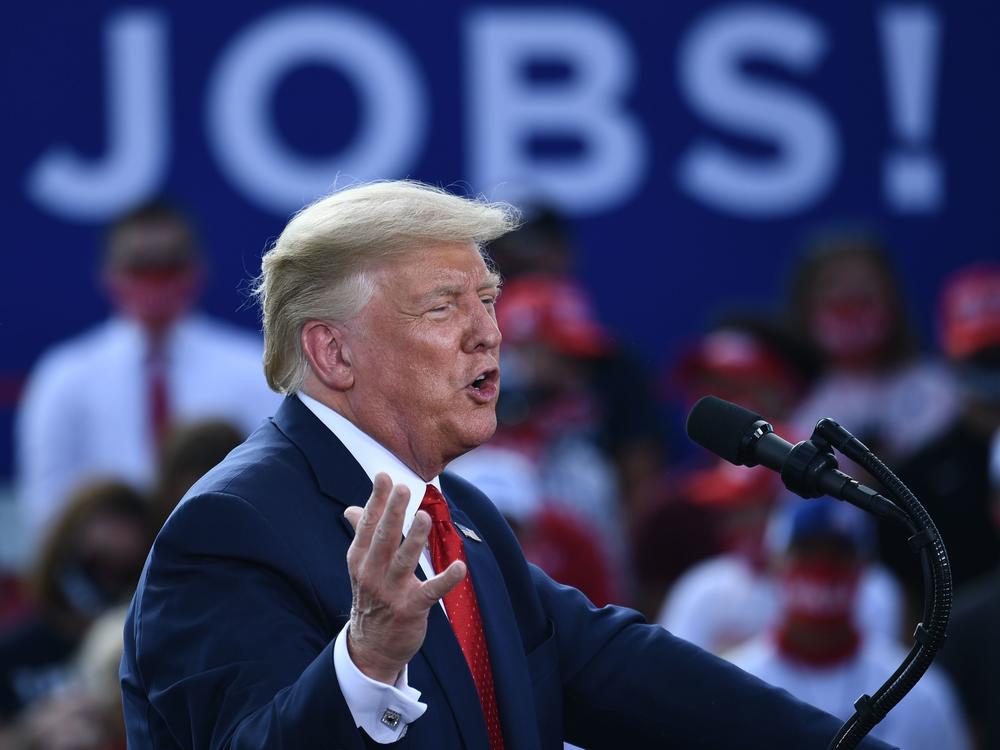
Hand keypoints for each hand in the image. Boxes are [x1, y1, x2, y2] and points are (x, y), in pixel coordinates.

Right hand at [344, 473, 465, 683]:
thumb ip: (361, 535)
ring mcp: (391, 592)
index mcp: (360, 559)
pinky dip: (447, 579)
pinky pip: (431, 591)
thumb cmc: (372, 598)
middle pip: (383, 538)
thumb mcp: (361, 567)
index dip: (377, 500)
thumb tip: (350, 508)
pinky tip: (461, 566)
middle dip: (394, 512)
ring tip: (424, 517)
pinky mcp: (412, 609)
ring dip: (414, 538)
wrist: (372, 648)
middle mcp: (372, 573)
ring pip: (404, 560)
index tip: (384, 476)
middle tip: (403, 487)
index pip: (368, 524)